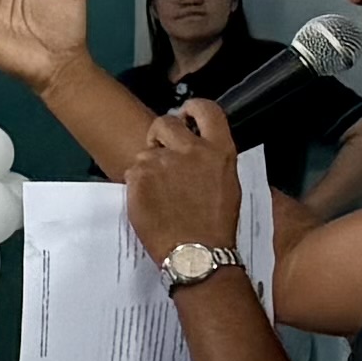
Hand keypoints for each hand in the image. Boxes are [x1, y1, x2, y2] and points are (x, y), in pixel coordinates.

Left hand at [123, 101, 246, 265]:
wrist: (197, 252)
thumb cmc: (216, 223)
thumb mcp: (228, 182)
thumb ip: (211, 158)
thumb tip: (197, 145)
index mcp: (219, 150)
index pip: (207, 109)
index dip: (192, 108)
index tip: (185, 115)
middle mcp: (190, 150)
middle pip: (165, 123)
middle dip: (160, 135)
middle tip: (162, 154)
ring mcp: (161, 162)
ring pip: (145, 152)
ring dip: (149, 166)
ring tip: (161, 192)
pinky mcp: (138, 176)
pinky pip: (133, 171)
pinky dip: (138, 184)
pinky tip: (151, 202)